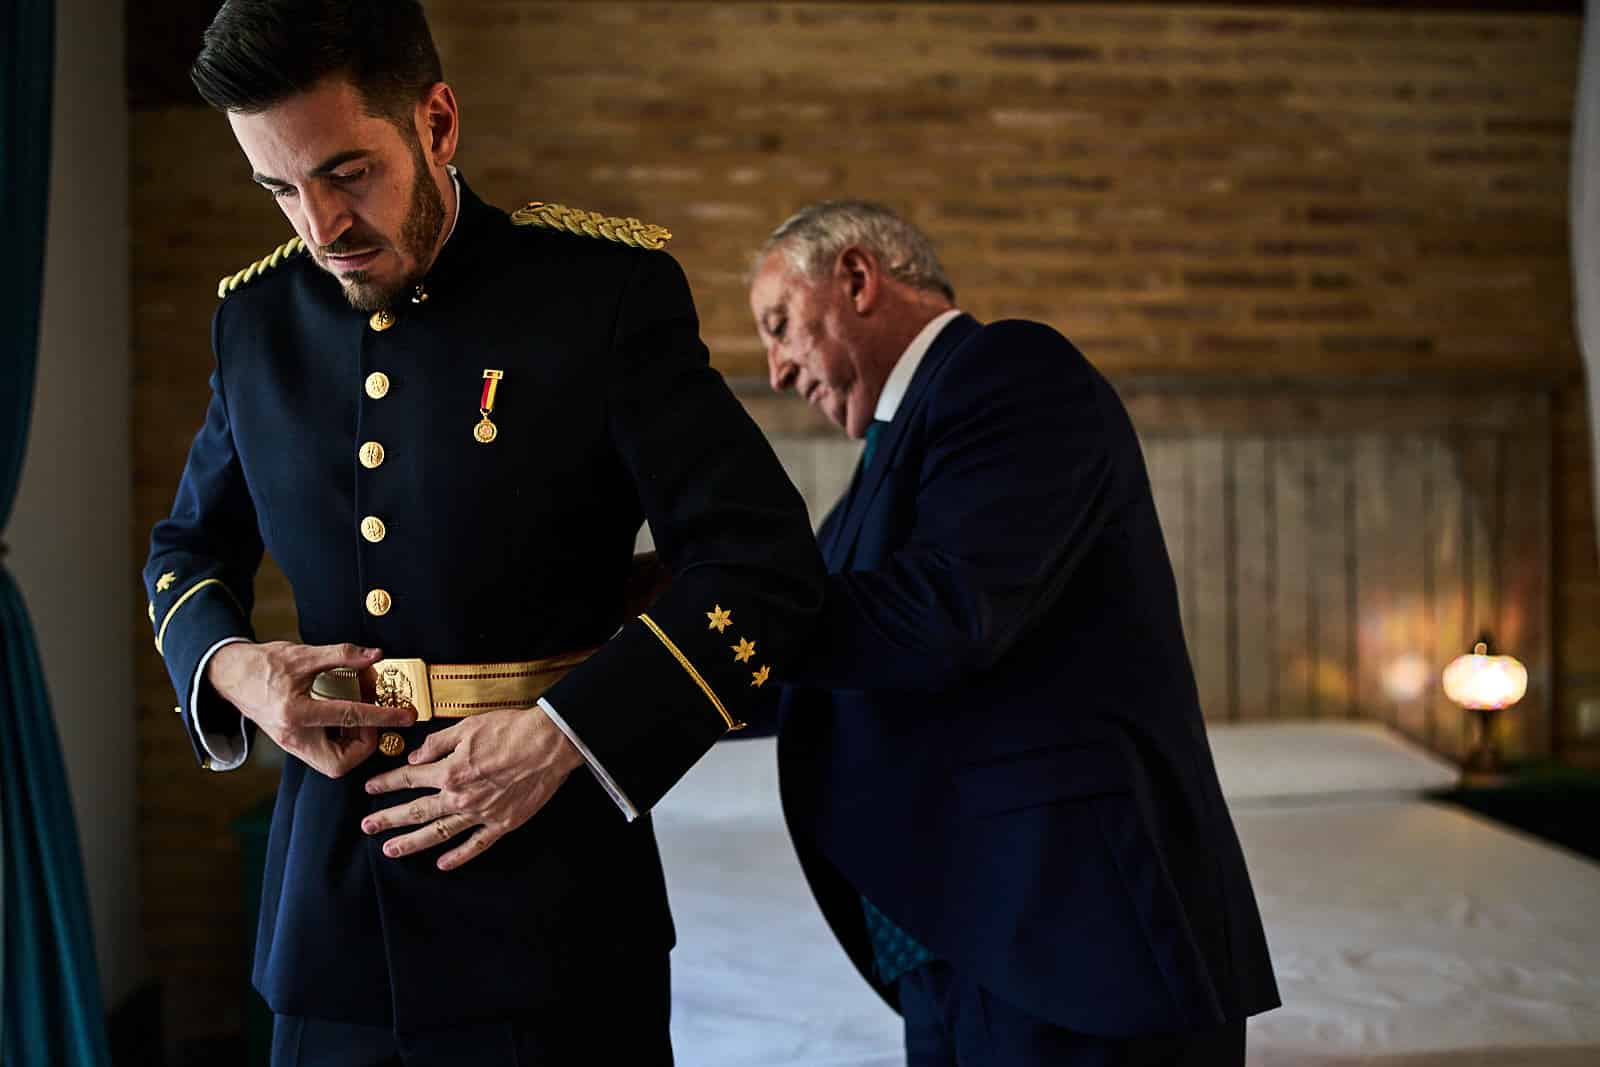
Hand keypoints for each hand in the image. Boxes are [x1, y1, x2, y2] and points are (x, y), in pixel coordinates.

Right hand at [206, 641, 414, 777]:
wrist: (231, 675)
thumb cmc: (264, 664)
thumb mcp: (304, 655)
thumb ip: (341, 655)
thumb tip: (374, 655)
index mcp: (295, 712)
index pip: (349, 717)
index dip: (383, 716)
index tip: (406, 716)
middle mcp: (292, 735)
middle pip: (339, 764)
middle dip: (364, 746)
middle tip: (371, 720)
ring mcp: (290, 744)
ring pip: (332, 765)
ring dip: (354, 744)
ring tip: (359, 715)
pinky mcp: (292, 744)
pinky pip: (324, 754)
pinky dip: (341, 740)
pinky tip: (345, 718)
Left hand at [361, 704, 584, 869]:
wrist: (549, 744)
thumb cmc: (511, 730)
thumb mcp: (469, 726)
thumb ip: (439, 742)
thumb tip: (416, 756)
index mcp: (449, 770)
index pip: (409, 778)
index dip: (387, 782)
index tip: (370, 788)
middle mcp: (460, 797)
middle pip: (416, 811)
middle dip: (388, 818)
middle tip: (367, 827)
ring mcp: (480, 814)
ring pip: (439, 833)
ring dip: (412, 843)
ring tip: (391, 850)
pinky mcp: (502, 823)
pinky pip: (476, 845)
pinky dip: (458, 856)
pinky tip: (442, 864)